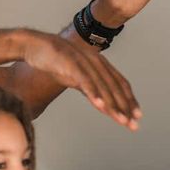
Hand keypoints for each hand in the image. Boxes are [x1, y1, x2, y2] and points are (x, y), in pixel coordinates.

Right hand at [23, 32, 140, 129]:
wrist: (33, 44)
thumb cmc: (54, 60)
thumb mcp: (75, 75)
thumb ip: (88, 86)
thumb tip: (100, 101)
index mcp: (99, 63)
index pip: (119, 83)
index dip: (129, 100)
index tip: (136, 116)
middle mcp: (95, 61)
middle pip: (114, 87)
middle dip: (125, 107)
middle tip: (133, 124)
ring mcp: (84, 62)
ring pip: (102, 86)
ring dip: (113, 105)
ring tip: (121, 120)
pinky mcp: (70, 63)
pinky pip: (84, 81)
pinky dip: (93, 93)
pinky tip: (100, 106)